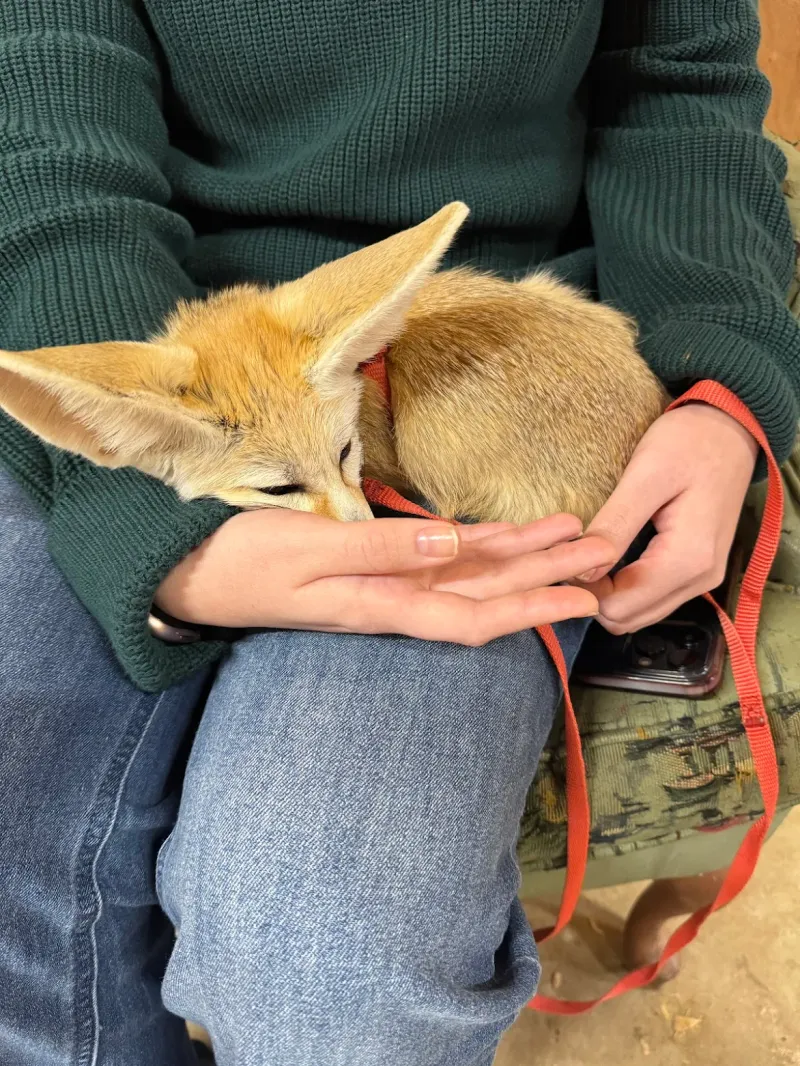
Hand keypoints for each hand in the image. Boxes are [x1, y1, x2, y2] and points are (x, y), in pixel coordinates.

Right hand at [155, 510, 614, 646]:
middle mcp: (393, 599)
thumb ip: (381, 550)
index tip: (588, 597)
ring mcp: (382, 583)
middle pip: (487, 594)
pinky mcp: (368, 564)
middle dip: (547, 574)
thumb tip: (455, 545)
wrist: (190, 571)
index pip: (476, 616)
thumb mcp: (306, 553)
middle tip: (605, 551)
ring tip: (574, 534)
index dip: (534, 608)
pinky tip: (505, 535)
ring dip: (522, 557)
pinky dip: (477, 546)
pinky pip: (437, 558)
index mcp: (382, 604)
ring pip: (469, 574)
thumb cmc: (240, 562)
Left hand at [576, 403, 757, 633]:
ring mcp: (701, 579)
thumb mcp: (646, 476)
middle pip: (628, 618)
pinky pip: (652, 597)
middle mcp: (699, 580)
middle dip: (592, 596)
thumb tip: (581, 572)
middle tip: (570, 556)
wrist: (730, 429)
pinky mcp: (697, 570)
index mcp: (687, 560)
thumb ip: (616, 526)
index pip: (619, 607)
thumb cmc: (688, 443)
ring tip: (586, 555)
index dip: (583, 589)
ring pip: (639, 612)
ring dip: (608, 593)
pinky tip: (608, 558)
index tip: (563, 556)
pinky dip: (625, 587)